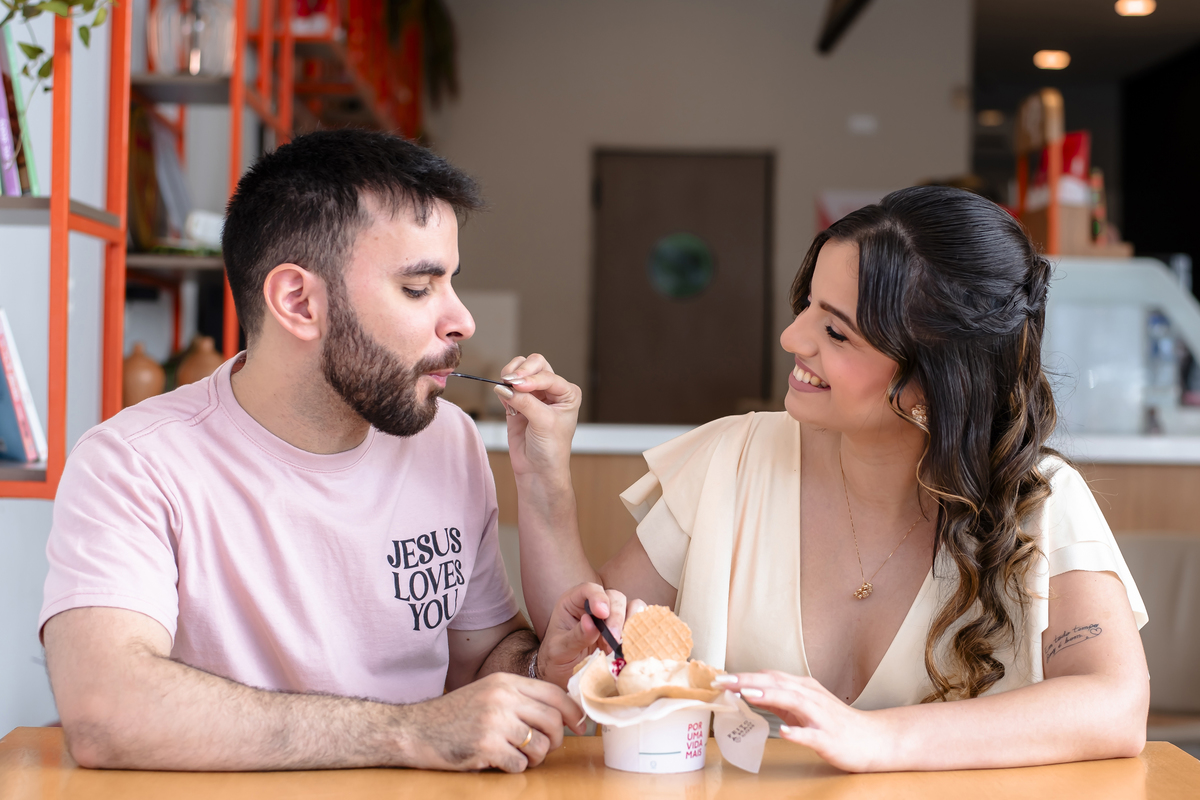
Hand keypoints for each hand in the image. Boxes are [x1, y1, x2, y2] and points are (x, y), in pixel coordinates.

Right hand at [401, 672, 584, 772]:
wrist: (416, 730)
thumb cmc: (454, 716)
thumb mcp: (488, 694)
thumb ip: (519, 699)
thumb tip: (560, 715)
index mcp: (505, 682)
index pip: (553, 694)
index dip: (572, 711)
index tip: (579, 725)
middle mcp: (503, 698)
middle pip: (553, 721)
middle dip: (555, 740)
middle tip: (544, 748)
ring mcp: (494, 722)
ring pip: (540, 746)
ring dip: (534, 757)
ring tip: (517, 755)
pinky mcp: (486, 746)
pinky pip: (519, 764)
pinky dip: (513, 768)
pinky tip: (497, 761)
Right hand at [493, 354, 580, 477]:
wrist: (537, 470)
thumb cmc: (551, 450)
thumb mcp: (543, 423)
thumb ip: (525, 401)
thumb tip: (504, 386)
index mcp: (567, 392)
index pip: (548, 375)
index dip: (532, 378)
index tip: (517, 385)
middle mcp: (552, 390)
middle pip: (535, 364)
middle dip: (521, 371)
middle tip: (509, 382)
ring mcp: (534, 394)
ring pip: (520, 370)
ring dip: (510, 376)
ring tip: (506, 390)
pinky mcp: (517, 402)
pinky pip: (507, 386)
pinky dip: (503, 388)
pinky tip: (505, 401)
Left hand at [536, 582, 630, 688]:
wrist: (564, 674)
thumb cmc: (557, 658)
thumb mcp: (559, 650)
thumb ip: (574, 637)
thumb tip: (590, 622)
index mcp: (573, 602)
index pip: (589, 589)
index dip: (598, 597)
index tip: (602, 613)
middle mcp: (594, 605)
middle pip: (614, 597)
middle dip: (616, 618)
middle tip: (613, 640)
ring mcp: (612, 616)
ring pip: (631, 606)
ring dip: (630, 624)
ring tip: (620, 646)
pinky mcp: (624, 629)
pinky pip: (640, 621)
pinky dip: (640, 630)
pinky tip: (633, 645)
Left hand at [716, 671, 894, 771]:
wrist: (873, 740)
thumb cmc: (836, 723)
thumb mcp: (803, 706)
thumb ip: (778, 699)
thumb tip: (749, 691)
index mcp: (803, 688)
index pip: (770, 677)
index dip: (744, 676)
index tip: (720, 678)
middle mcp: (811, 698)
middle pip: (777, 684)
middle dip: (749, 681)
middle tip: (723, 681)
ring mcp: (820, 717)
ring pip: (793, 702)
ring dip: (770, 697)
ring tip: (747, 695)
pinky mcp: (829, 738)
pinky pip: (812, 735)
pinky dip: (798, 732)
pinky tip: (785, 732)